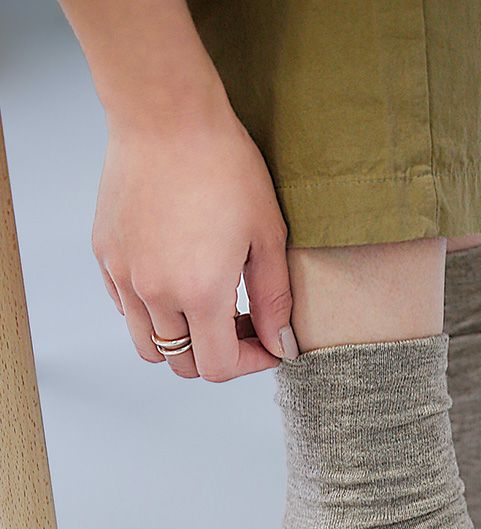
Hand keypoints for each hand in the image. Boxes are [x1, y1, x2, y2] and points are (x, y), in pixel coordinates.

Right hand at [92, 109, 296, 380]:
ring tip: (207, 306)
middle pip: (182, 363)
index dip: (250, 364)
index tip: (266, 344)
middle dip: (218, 355)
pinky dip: (152, 312)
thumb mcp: (267, 237)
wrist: (167, 115)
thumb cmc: (224, 167)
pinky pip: (126, 309)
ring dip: (182, 340)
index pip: (218, 367)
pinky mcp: (106, 254)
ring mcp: (124, 275)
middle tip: (242, 322)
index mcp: (199, 293)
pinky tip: (177, 280)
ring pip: (148, 344)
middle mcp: (154, 292)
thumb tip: (280, 345)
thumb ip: (274, 300)